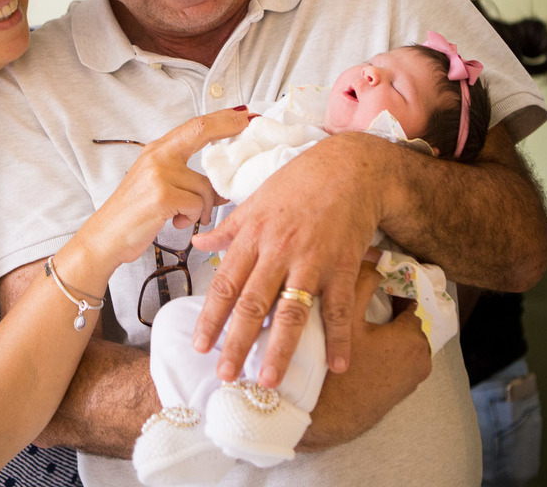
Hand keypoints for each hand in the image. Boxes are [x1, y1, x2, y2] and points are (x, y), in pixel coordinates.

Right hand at [76, 107, 251, 268]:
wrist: (105, 238)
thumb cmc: (134, 215)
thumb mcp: (158, 186)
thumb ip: (187, 178)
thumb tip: (223, 186)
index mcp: (156, 151)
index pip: (194, 126)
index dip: (221, 118)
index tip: (243, 113)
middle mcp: (157, 156)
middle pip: (201, 130)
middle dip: (229, 126)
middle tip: (250, 122)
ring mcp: (158, 174)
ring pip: (206, 186)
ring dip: (204, 207)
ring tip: (186, 216)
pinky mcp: (161, 195)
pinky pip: (196, 205)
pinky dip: (192, 217)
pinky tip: (176, 222)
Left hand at [190, 132, 382, 386]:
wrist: (349, 167)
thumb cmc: (300, 181)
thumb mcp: (256, 200)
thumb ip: (228, 228)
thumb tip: (197, 242)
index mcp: (253, 236)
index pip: (226, 283)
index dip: (211, 317)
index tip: (200, 346)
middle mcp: (278, 251)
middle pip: (252, 304)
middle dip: (237, 342)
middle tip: (226, 375)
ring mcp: (311, 260)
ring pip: (291, 311)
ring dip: (280, 349)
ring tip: (269, 380)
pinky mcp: (343, 265)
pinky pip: (340, 307)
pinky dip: (339, 337)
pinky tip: (336, 365)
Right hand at [300, 265, 431, 448]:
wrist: (322, 421)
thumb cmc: (332, 367)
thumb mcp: (344, 315)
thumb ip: (361, 279)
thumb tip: (373, 252)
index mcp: (413, 338)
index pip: (408, 298)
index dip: (387, 285)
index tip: (369, 280)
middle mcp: (421, 360)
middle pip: (404, 319)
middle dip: (385, 308)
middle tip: (357, 301)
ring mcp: (412, 379)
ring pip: (399, 339)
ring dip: (382, 329)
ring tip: (354, 322)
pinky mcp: (399, 392)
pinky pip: (394, 358)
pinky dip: (381, 349)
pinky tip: (357, 346)